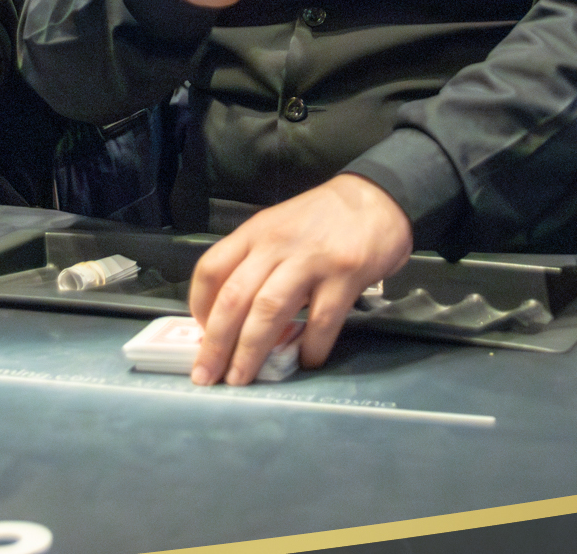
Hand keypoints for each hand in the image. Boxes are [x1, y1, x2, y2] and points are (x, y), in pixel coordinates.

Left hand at [188, 174, 413, 384]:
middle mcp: (277, 245)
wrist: (377, 197)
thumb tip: (234, 317)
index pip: (212, 268)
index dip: (199, 306)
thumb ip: (257, 263)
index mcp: (255, 233)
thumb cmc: (323, 218)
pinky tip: (306, 361)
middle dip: (216, 343)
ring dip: (251, 351)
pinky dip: (311, 346)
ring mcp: (311, 259)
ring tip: (241, 379)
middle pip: (235, 297)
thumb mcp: (279, 228)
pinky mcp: (346, 274)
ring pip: (269, 311)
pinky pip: (321, 319)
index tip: (201, 335)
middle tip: (206, 376)